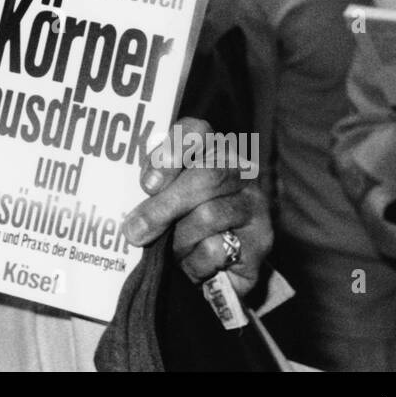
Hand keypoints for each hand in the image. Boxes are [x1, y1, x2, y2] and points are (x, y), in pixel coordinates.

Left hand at [125, 116, 271, 297]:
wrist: (221, 265)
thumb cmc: (182, 222)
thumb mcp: (164, 200)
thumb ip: (153, 192)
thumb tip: (133, 217)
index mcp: (210, 148)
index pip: (196, 131)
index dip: (172, 150)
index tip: (148, 184)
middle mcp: (238, 169)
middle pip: (206, 176)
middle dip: (164, 207)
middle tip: (134, 231)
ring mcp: (254, 203)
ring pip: (209, 215)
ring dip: (178, 240)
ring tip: (169, 252)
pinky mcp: (262, 239)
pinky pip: (218, 249)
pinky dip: (194, 262)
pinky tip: (193, 264)